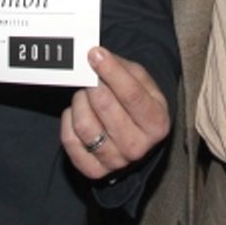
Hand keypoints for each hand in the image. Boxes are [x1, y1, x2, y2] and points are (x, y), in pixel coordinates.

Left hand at [61, 47, 169, 180]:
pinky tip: (77, 113)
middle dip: (93, 86)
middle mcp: (139, 147)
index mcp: (157, 123)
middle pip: (106, 109)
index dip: (111, 72)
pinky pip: (70, 142)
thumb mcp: (140, 80)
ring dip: (79, 102)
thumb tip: (96, 56)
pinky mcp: (94, 170)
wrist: (135, 131)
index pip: (132, 95)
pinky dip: (68, 121)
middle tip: (89, 76)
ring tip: (84, 94)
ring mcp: (116, 161)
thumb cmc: (137, 100)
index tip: (95, 54)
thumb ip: (120, 68)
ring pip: (85, 126)